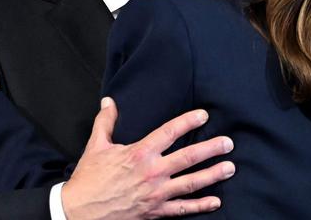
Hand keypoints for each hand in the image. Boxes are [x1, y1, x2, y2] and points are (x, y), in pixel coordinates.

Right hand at [62, 97, 234, 218]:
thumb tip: (109, 101)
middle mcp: (152, 172)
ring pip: (191, 183)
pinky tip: (215, 201)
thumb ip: (106, 122)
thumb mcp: (96, 146)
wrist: (79, 212)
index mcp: (139, 153)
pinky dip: (200, 206)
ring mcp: (156, 194)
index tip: (204, 115)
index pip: (169, 132)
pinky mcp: (155, 213)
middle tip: (228, 143)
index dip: (188, 121)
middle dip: (211, 149)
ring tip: (230, 168)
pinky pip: (182, 209)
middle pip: (188, 157)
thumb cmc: (89, 179)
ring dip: (213, 175)